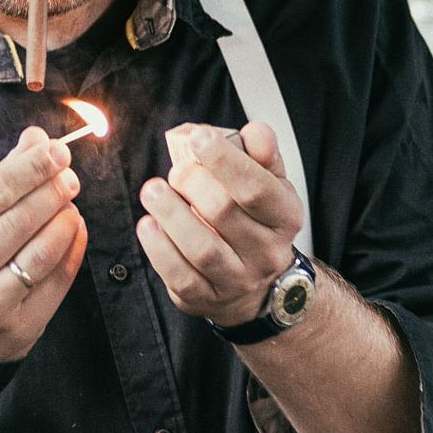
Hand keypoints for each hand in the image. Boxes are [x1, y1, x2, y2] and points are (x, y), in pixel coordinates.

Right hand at [0, 126, 87, 362]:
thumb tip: (35, 140)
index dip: (28, 168)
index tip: (55, 151)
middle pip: (18, 220)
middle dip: (52, 190)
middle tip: (69, 176)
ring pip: (42, 251)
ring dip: (65, 219)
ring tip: (69, 204)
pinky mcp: (19, 326)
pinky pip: (58, 280)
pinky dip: (73, 248)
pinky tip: (75, 230)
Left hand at [136, 121, 303, 327]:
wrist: (259, 287)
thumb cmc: (257, 223)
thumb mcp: (271, 186)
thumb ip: (263, 155)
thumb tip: (255, 133)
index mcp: (284, 217)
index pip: (257, 188)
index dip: (226, 161)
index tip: (199, 139)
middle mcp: (266, 252)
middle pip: (225, 213)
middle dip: (193, 183)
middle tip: (176, 170)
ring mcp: (238, 280)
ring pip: (203, 249)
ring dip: (171, 215)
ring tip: (153, 191)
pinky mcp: (208, 299)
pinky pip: (181, 277)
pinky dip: (160, 249)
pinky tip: (148, 226)